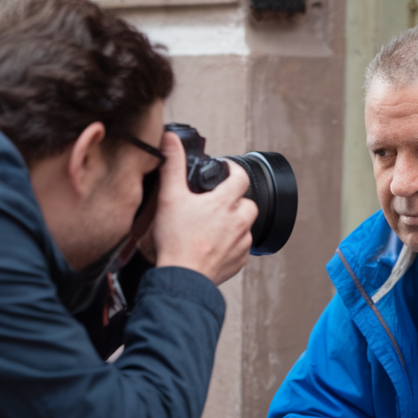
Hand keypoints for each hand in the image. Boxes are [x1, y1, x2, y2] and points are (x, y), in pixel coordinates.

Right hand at [137, 130, 257, 284]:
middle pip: (248, 203)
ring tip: (214, 227)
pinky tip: (214, 246)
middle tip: (217, 204)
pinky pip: (242, 248)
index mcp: (225, 202)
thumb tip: (171, 140)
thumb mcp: (170, 197)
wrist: (183, 277)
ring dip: (235, 223)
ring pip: (246, 226)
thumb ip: (172, 165)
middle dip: (236, 200)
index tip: (227, 171)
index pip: (241, 177)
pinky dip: (232, 245)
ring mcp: (242, 243)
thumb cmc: (176, 240)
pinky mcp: (240, 261)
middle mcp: (239, 221)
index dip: (234, 170)